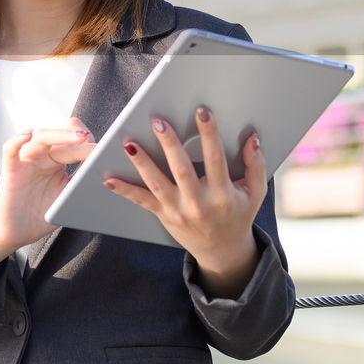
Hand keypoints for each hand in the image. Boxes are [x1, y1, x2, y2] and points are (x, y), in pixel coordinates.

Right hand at [0, 117, 94, 298]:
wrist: (16, 233)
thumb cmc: (40, 214)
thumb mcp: (67, 196)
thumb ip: (81, 181)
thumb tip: (106, 170)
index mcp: (57, 162)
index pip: (73, 143)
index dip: (88, 141)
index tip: (107, 145)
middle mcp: (42, 157)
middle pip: (60, 138)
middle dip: (77, 137)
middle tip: (92, 140)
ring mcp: (27, 162)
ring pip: (40, 139)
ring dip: (58, 135)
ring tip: (77, 136)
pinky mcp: (10, 172)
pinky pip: (10, 151)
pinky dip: (16, 141)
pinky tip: (27, 134)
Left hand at [103, 105, 264, 297]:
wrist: (223, 251)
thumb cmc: (238, 214)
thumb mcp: (255, 193)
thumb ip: (255, 164)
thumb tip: (252, 137)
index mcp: (223, 194)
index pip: (216, 159)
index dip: (209, 135)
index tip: (202, 112)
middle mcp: (199, 202)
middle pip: (182, 170)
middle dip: (169, 145)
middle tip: (158, 121)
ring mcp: (179, 210)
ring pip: (157, 184)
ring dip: (142, 163)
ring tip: (129, 143)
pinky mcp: (163, 214)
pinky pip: (142, 201)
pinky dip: (124, 190)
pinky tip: (108, 179)